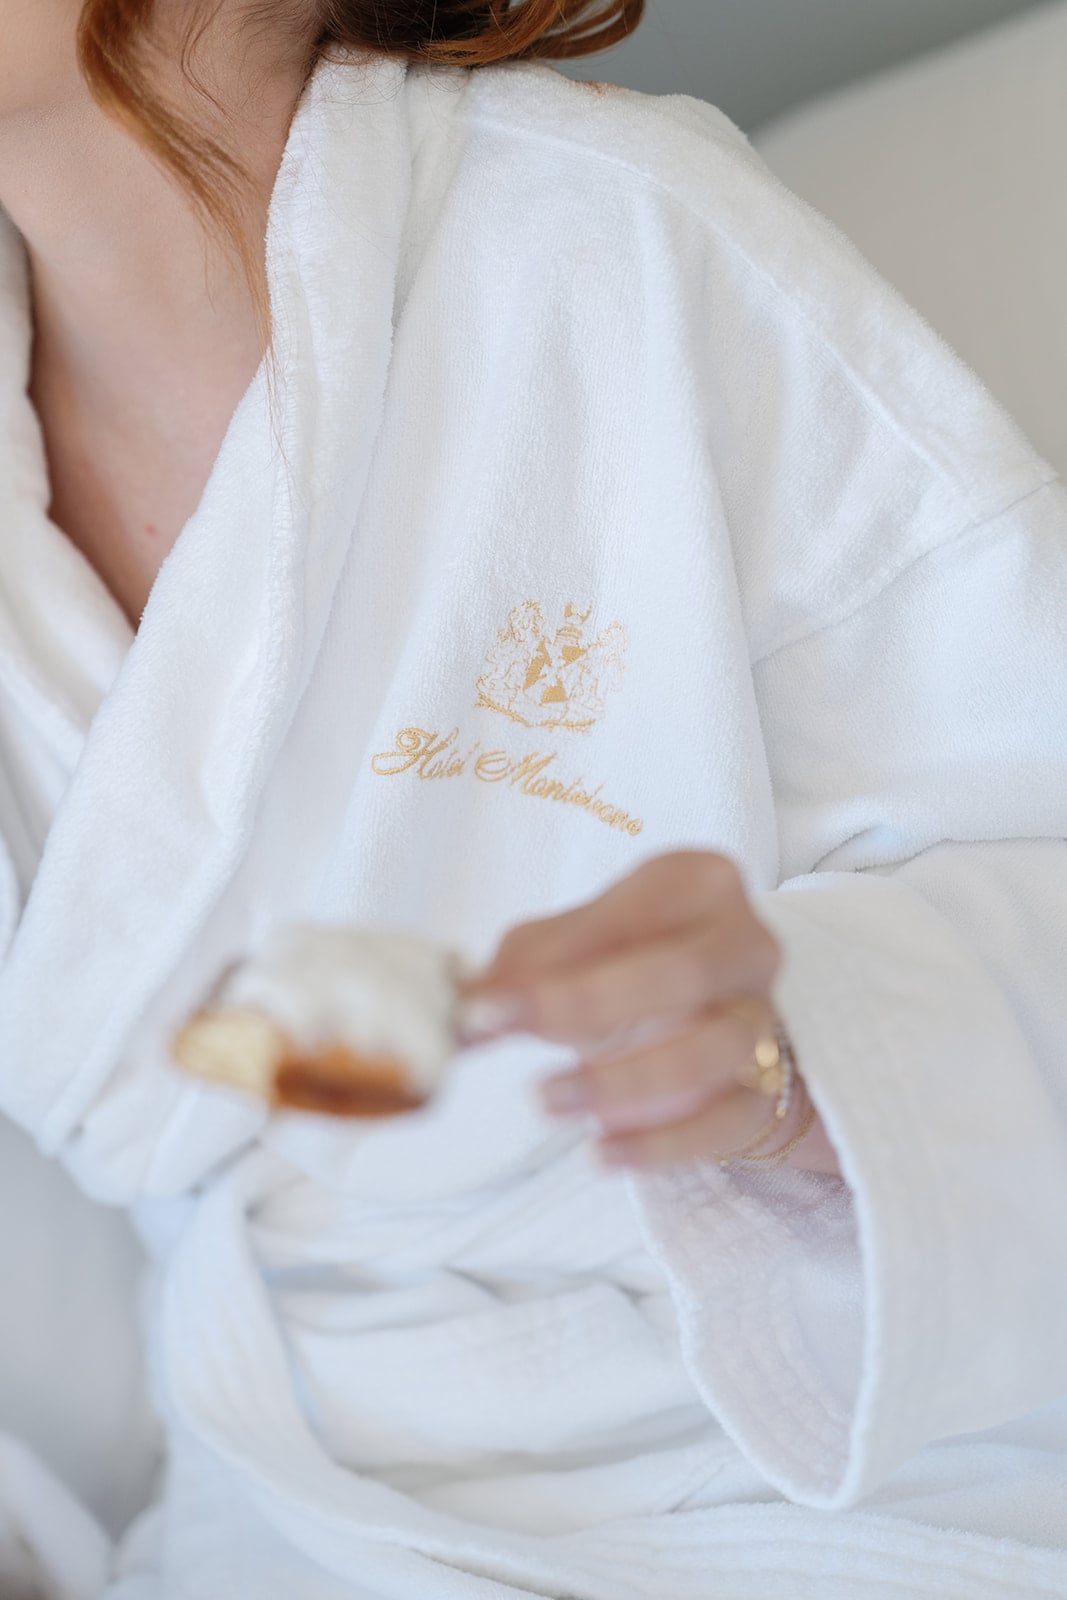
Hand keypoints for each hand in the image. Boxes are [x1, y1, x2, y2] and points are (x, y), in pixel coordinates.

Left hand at [456, 851, 838, 1173]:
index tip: (481, 1005)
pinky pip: (729, 1121)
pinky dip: (664, 1144)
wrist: (708, 1011)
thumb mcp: (569, 944)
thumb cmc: (626, 959)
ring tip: (545, 1099)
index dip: (554, 961)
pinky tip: (599, 1151)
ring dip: (624, 1081)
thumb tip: (460, 1011)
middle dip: (589, 1005)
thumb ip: (518, 968)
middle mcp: (745, 944)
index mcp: (697, 883)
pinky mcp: (766, 1087)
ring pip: (714, 1050)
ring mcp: (763, 1017)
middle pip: (685, 973)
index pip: (629, 916)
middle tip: (505, 1035)